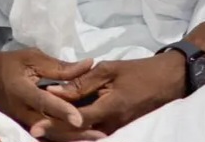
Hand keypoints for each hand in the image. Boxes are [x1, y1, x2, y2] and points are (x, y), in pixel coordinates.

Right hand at [0, 48, 94, 135]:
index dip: (62, 110)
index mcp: (21, 90)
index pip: (44, 102)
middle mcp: (22, 111)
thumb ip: (59, 66)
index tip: (81, 119)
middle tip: (101, 133)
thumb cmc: (7, 64)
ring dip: (73, 138)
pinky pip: (47, 137)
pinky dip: (64, 138)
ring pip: (50, 135)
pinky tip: (80, 138)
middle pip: (51, 126)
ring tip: (96, 137)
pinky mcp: (25, 127)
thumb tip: (88, 65)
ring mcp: (22, 122)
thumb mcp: (30, 58)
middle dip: (76, 132)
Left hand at [32, 53, 183, 137]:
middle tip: (35, 131)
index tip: (35, 128)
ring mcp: (119, 128)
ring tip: (45, 128)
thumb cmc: (138, 71)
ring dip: (67, 132)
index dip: (55, 124)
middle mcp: (114, 124)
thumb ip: (81, 82)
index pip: (77, 120)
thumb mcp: (108, 70)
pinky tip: (66, 124)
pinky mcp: (121, 127)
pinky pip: (97, 131)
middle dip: (57, 133)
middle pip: (80, 132)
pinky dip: (81, 130)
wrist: (169, 80)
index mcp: (110, 108)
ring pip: (88, 134)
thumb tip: (55, 90)